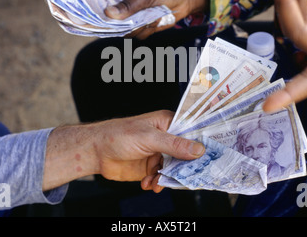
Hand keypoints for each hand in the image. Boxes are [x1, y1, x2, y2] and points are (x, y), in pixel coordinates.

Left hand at [43, 110, 204, 192]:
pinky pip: (162, 178)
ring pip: (175, 169)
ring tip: (155, 181)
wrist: (95, 152)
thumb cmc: (118, 135)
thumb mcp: (149, 138)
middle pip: (187, 155)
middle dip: (184, 167)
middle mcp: (166, 138)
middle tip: (185, 177)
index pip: (192, 133)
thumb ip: (174, 145)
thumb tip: (199, 149)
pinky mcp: (150, 168)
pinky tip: (147, 183)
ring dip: (167, 178)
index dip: (202, 145)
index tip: (211, 157)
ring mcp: (159, 154)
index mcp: (168, 123)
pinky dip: (156, 183)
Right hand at [105, 0, 208, 38]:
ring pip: (127, 30)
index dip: (100, 10)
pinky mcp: (145, 25)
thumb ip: (128, 6)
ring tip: (151, 17)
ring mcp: (136, 16)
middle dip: (120, 24)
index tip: (94, 18)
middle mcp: (127, 4)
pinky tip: (156, 21)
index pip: (105, 1)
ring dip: (138, 27)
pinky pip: (139, 34)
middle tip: (127, 23)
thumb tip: (107, 13)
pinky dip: (147, 31)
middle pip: (114, 20)